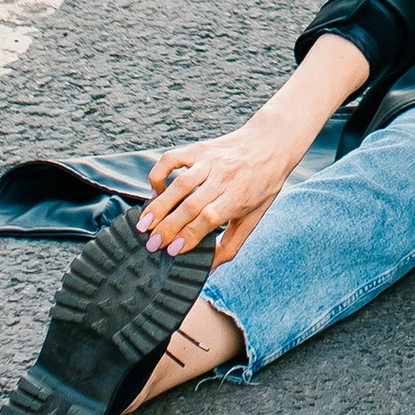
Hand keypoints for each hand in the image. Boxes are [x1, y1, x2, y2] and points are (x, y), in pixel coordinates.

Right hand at [140, 121, 299, 262]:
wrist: (271, 143)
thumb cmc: (263, 185)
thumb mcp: (254, 218)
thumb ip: (230, 245)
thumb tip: (207, 271)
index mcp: (239, 197)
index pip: (209, 218)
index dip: (188, 235)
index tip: (171, 251)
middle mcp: (223, 178)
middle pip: (191, 205)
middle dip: (168, 227)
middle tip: (150, 244)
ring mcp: (210, 161)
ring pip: (179, 184)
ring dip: (159, 205)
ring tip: (143, 224)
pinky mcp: (199, 148)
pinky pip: (172, 158)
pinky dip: (159, 173)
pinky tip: (155, 191)